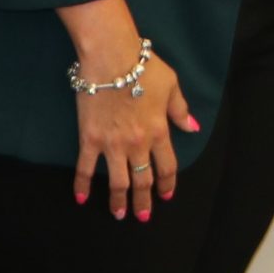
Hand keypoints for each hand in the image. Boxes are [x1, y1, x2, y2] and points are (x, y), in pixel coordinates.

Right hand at [58, 0, 197, 222]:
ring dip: (119, 201)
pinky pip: (85, 167)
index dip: (167, 184)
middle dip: (144, 202)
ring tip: (119, 214)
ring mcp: (112, 144)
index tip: (166, 195)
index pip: (167, 167)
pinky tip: (81, 198)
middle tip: (143, 216)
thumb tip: (192, 128)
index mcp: (159, 132)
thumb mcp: (171, 84)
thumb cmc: (143, 66)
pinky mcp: (90, 139)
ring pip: (117, 182)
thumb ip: (180, 110)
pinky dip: (82, 185)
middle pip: (143, 180)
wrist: (111, 56)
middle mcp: (138, 144)